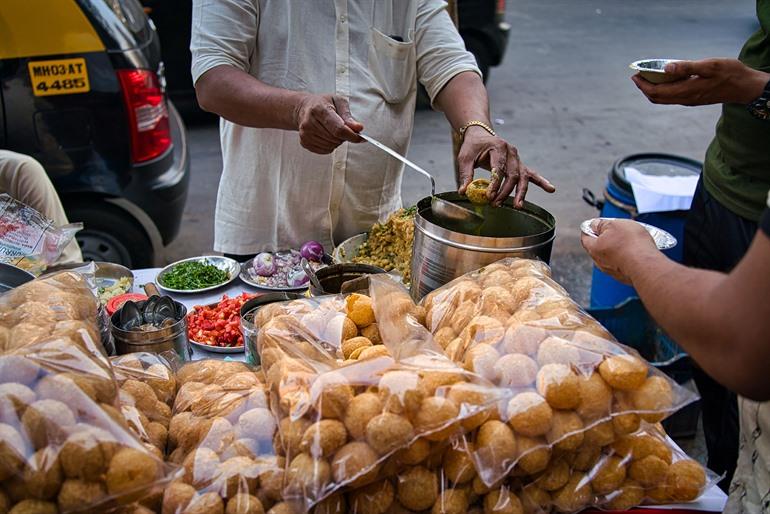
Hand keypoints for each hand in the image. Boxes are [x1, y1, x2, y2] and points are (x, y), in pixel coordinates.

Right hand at [294, 94, 362, 153]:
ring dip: (337, 141)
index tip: (360, 137)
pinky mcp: (305, 143)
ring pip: (331, 146)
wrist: (304, 108)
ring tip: (333, 130)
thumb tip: (358, 128)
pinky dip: (331, 145)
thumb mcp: (338, 101)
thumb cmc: (322, 103)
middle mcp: (309, 122)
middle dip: (345, 136)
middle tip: (343, 128)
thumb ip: (348, 116)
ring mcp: (305, 134)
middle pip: (336, 138)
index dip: (352, 135)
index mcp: (319, 109)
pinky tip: (327, 135)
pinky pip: (325, 150)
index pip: (338, 129)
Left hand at [457, 126, 554, 207]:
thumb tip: (463, 192)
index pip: (499, 168)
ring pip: (523, 177)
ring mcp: (517, 158)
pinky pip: (532, 174)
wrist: (481, 134)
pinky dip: (541, 182)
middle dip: (506, 191)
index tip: (489, 196)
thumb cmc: (472, 147)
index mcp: (498, 147)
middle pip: (513, 175)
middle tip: (496, 204)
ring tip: (518, 206)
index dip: (495, 184)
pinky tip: (551, 189)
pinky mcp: (519, 164)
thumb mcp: (465, 158)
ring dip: (521, 193)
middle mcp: (511, 152)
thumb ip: (465, 174)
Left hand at [580, 219, 658, 284]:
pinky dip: (626, 258)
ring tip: (629, 241)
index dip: (589, 229)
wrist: (647, 265)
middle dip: (605, 239)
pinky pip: (622, 264)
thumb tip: (595, 225)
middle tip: (615, 230)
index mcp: (594, 249)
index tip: (593, 225)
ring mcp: (612, 271)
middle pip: (598, 248)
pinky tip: (635, 253)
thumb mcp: (615, 225)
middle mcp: (600, 262)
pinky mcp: (624, 277)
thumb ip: (602, 224)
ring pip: (611, 257)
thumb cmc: (631, 244)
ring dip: (617, 249)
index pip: (585, 238)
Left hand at [631, 58, 768, 105]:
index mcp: (686, 91)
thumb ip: (687, 67)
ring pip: (664, 99)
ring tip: (647, 77)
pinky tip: (665, 80)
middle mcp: (685, 99)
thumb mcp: (710, 66)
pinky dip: (663, 90)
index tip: (635, 75)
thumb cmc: (730, 74)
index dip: (643, 85)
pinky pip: (672, 97)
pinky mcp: (694, 99)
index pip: (656, 92)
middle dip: (644, 88)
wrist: (745, 87)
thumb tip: (666, 68)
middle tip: (637, 76)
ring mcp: (689, 100)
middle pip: (656, 98)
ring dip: (652, 90)